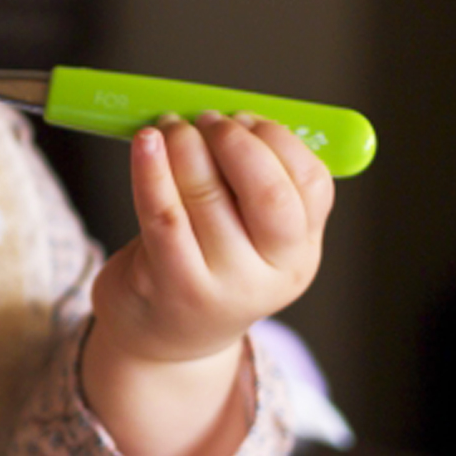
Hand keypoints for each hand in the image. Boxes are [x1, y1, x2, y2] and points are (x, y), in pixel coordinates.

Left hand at [79, 110, 333, 455]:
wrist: (163, 340)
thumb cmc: (205, 266)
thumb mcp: (250, 238)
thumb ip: (254, 184)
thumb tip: (234, 115)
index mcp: (301, 252)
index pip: (312, 185)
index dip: (279, 141)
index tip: (247, 118)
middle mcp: (271, 273)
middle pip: (268, 192)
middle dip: (236, 142)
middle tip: (208, 119)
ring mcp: (223, 284)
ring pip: (206, 195)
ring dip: (184, 146)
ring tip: (169, 127)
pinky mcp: (172, 285)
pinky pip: (163, 214)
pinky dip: (151, 170)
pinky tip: (143, 143)